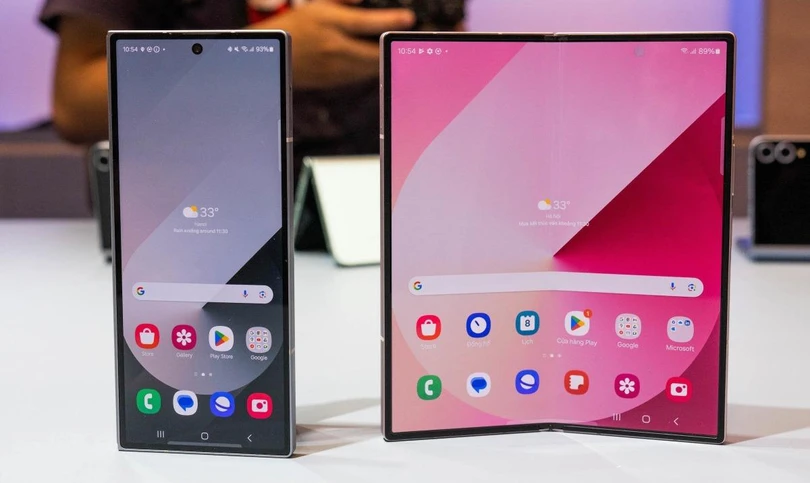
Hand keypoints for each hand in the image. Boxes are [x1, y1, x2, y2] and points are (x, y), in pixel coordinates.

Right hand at [250, 0, 414, 89]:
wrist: (278, 56)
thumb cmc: (298, 26)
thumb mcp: (318, 4)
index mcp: (328, 22)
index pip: (364, 21)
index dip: (389, 20)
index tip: (409, 19)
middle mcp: (333, 47)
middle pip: (374, 53)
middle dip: (391, 47)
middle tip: (403, 39)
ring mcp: (334, 68)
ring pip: (370, 69)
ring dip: (382, 59)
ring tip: (389, 48)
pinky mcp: (335, 82)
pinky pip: (361, 77)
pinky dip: (370, 69)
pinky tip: (372, 60)